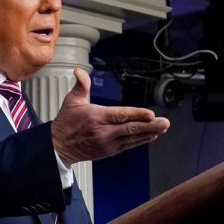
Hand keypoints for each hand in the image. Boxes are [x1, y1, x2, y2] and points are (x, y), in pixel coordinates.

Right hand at [50, 68, 169, 165]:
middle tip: (165, 122)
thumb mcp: (71, 101)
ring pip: (132, 138)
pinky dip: (140, 141)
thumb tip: (79, 71)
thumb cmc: (66, 123)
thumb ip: (81, 85)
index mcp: (96, 117)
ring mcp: (107, 143)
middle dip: (150, 125)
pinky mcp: (109, 151)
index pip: (121, 115)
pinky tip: (150, 136)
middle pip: (131, 128)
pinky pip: (128, 145)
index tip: (150, 114)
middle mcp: (104, 132)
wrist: (59, 147)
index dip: (137, 115)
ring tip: (163, 128)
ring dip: (149, 133)